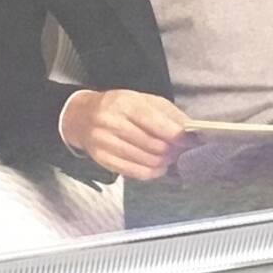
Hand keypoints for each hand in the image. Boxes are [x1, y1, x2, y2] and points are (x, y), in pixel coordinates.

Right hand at [61, 89, 189, 179]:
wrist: (82, 116)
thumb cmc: (118, 106)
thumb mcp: (143, 100)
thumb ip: (168, 113)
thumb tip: (190, 129)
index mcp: (125, 103)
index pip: (156, 123)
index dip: (176, 135)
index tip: (190, 141)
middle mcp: (112, 122)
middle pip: (153, 144)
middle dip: (172, 150)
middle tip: (180, 150)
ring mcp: (104, 142)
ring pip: (145, 160)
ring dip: (163, 162)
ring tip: (169, 157)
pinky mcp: (102, 159)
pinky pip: (134, 172)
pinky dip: (151, 172)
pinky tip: (157, 167)